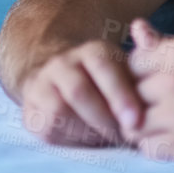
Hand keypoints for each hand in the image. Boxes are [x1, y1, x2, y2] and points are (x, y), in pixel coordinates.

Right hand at [15, 37, 144, 146]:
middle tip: (122, 139)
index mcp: (91, 52)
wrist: (63, 86)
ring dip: (85, 131)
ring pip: (59, 110)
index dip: (119, 95)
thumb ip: (143, 61)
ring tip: (104, 140)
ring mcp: (42, 84)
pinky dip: (68, 139)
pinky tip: (84, 141)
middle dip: (103, 119)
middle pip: (79, 91)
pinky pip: (46, 127)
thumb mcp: (128, 74)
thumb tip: (144, 31)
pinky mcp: (30, 109)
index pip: (102, 67)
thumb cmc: (110, 88)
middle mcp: (62, 63)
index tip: (135, 121)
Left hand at [126, 19, 173, 162]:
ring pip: (134, 121)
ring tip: (169, 126)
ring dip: (146, 126)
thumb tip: (136, 29)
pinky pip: (148, 147)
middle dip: (140, 100)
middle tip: (161, 109)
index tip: (154, 86)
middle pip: (128, 91)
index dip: (141, 76)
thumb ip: (167, 46)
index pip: (132, 62)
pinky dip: (157, 147)